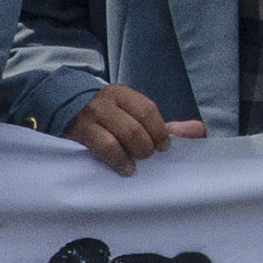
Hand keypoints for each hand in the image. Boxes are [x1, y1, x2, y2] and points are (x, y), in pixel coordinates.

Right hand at [62, 84, 197, 174]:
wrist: (63, 109)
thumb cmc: (106, 116)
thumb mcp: (132, 114)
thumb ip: (164, 125)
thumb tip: (198, 130)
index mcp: (123, 94)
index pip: (147, 110)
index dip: (160, 131)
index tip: (163, 147)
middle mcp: (106, 102)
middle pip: (136, 126)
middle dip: (147, 146)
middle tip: (147, 156)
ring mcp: (91, 117)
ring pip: (121, 136)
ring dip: (134, 154)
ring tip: (135, 165)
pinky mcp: (79, 132)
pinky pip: (103, 148)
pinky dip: (118, 161)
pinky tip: (124, 168)